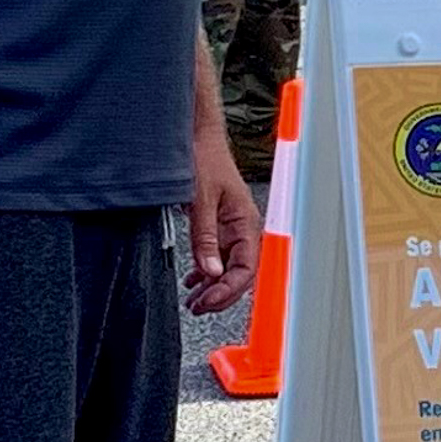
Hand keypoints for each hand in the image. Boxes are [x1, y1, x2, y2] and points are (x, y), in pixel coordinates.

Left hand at [186, 127, 259, 315]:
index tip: (207, 301)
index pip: (246, 268)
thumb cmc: (205, 157)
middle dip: (220, 294)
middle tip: (197, 306)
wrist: (196, 135)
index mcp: (246, 221)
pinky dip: (207, 271)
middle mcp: (242, 227)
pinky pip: (218, 255)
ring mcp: (231, 227)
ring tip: (194, 300)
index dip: (227, 289)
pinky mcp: (218, 224)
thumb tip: (211, 270)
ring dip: (213, 286)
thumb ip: (205, 237)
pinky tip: (195, 280)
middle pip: (239, 273)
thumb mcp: (201, 200)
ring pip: (228, 267)